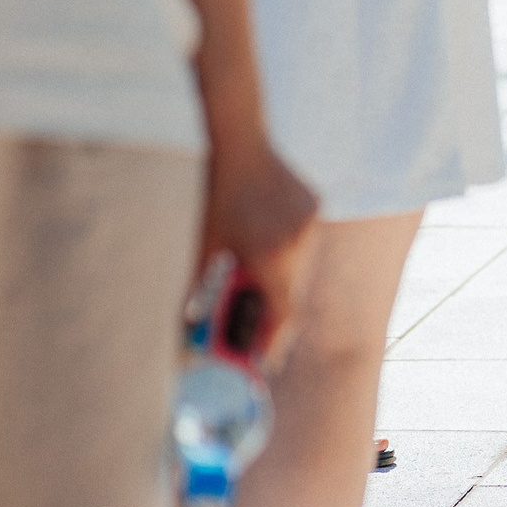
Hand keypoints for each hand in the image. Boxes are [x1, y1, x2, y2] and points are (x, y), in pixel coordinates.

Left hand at [199, 137, 316, 348]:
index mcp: (269, 258)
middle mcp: (297, 246)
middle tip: (249, 321)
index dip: (272, 342)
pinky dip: (286, 251)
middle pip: (289, 293)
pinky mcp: (315, 209)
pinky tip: (265, 236)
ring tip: (251, 268)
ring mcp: (310, 226)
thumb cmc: (216, 197)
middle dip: (270, 310)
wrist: (242, 144)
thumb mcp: (205, 248)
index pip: (281, 315)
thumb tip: (191, 331)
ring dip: (278, 278)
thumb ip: (201, 293)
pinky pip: (304, 244)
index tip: (263, 362)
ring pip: (298, 269)